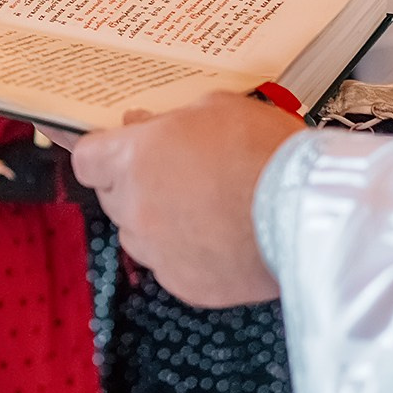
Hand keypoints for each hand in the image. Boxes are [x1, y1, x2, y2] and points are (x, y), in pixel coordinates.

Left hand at [71, 92, 300, 307]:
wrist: (307, 211)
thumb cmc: (265, 151)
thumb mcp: (217, 108)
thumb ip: (170, 118)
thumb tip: (142, 125)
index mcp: (133, 158)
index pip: (86, 159)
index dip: (102, 154)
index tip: (119, 151)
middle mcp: (135, 207)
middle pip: (113, 197)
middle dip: (137, 185)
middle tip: (180, 174)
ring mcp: (158, 251)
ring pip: (141, 235)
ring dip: (161, 222)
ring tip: (208, 208)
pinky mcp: (185, 285)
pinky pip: (172, 266)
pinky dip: (189, 255)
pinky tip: (222, 238)